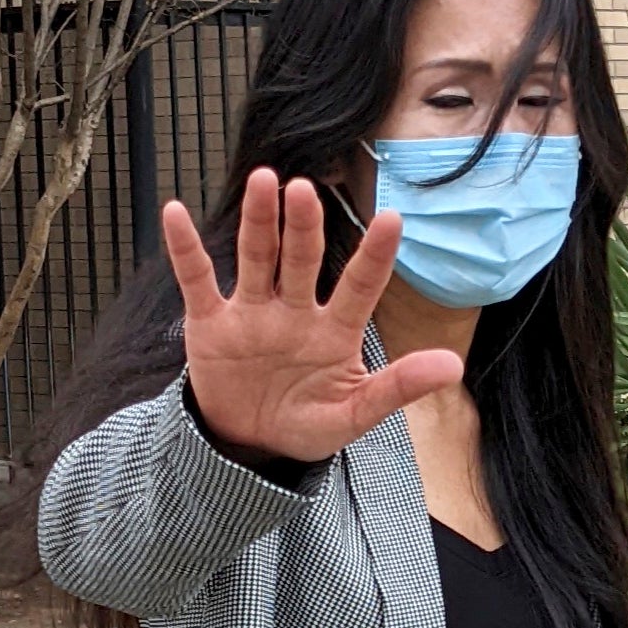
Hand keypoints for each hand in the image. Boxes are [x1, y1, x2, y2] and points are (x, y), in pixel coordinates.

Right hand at [165, 168, 462, 462]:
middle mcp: (295, 311)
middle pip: (301, 259)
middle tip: (304, 191)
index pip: (359, 286)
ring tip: (263, 181)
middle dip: (303, 226)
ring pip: (257, 256)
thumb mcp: (354, 414)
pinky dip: (185, 249)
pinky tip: (175, 213)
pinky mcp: (211, 323)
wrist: (250, 445)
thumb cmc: (308, 425)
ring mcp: (252, 312)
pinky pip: (197, 280)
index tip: (393, 218)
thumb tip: (452, 366)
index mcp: (335, 331)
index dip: (374, 256)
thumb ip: (398, 388)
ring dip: (258, 220)